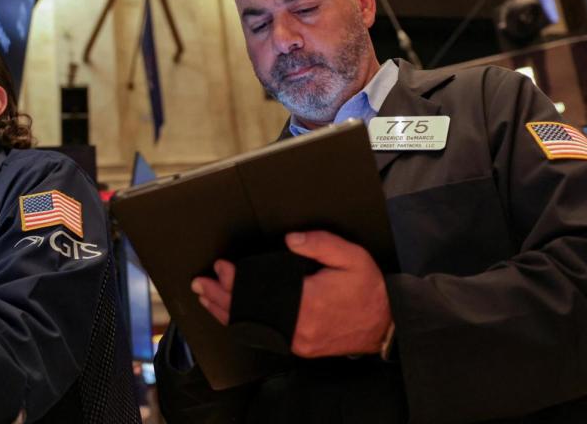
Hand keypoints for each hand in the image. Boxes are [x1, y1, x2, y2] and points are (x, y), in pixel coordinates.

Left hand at [192, 231, 392, 357]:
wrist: (384, 324)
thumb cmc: (367, 288)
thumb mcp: (351, 256)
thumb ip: (319, 244)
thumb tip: (289, 239)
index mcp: (307, 302)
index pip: (259, 291)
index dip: (234, 280)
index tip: (221, 267)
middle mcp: (298, 326)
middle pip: (249, 313)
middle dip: (220, 297)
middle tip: (201, 282)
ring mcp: (297, 341)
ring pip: (253, 327)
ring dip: (226, 312)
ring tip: (206, 298)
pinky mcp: (299, 347)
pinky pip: (265, 335)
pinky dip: (245, 325)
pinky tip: (232, 316)